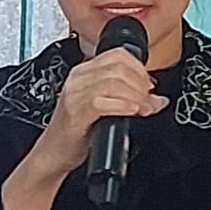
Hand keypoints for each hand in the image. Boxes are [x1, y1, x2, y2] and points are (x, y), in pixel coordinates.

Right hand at [0, 48, 167, 209]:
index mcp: (84, 72)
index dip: (140, 69)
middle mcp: (78, 79)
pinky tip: (131, 112)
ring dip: (135, 95)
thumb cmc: (76, 133)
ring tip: (143, 109)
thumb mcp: (103, 107)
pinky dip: (122, 106)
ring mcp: (74, 95)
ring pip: (112, 82)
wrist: (53, 154)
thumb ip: (127, 97)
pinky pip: (101, 101)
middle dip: (141, 84)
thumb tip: (157, 98)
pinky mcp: (75, 113)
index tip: (149, 86)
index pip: (118, 55)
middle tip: (150, 101)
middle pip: (118, 67)